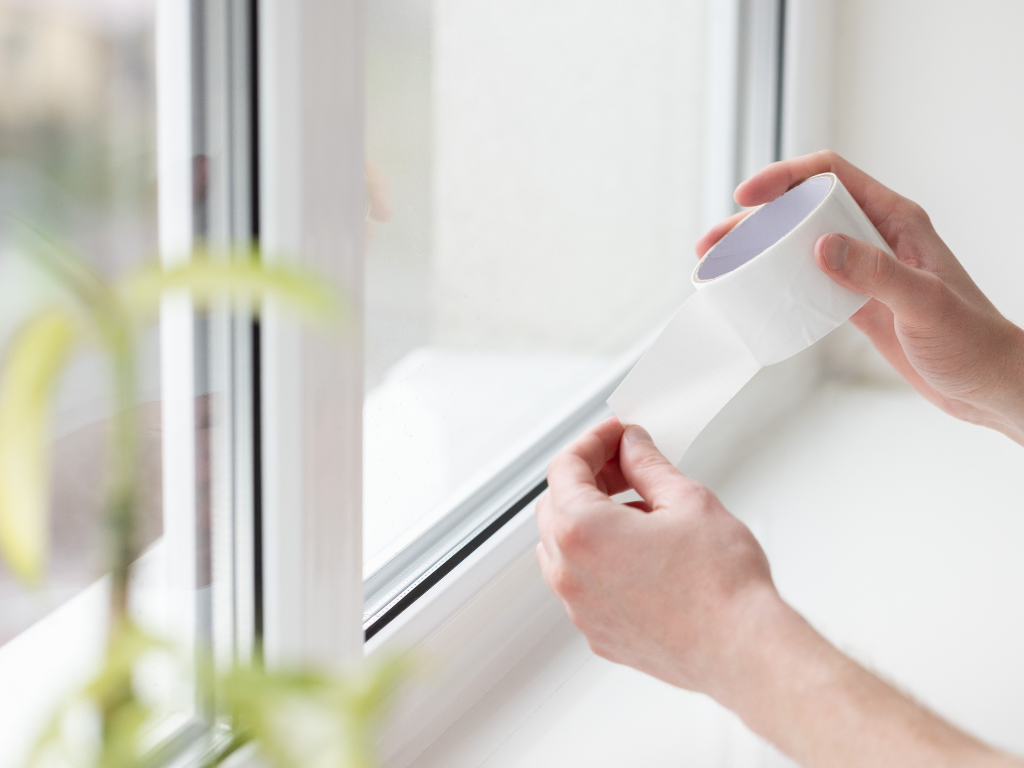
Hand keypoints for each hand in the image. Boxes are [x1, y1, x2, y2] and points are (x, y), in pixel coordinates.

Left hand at [535, 416, 781, 698]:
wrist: (742, 651)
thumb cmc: (720, 585)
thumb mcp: (686, 500)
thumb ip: (647, 464)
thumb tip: (632, 446)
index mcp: (582, 531)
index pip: (565, 468)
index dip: (593, 441)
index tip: (616, 434)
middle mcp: (569, 572)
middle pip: (556, 505)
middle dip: (588, 477)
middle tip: (628, 464)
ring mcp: (579, 608)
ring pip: (562, 547)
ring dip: (589, 519)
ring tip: (641, 510)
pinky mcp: (597, 633)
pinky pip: (581, 584)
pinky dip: (598, 559)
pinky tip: (642, 552)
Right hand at [697, 151, 1023, 443]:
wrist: (987, 384)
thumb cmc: (972, 342)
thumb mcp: (924, 305)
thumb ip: (876, 273)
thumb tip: (821, 247)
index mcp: (896, 219)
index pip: (830, 176)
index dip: (784, 177)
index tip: (746, 197)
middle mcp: (876, 235)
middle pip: (803, 208)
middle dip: (753, 219)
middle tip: (714, 242)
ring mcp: (863, 267)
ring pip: (799, 243)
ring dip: (758, 250)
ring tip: (720, 266)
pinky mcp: (855, 300)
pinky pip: (807, 279)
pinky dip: (776, 281)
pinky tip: (755, 293)